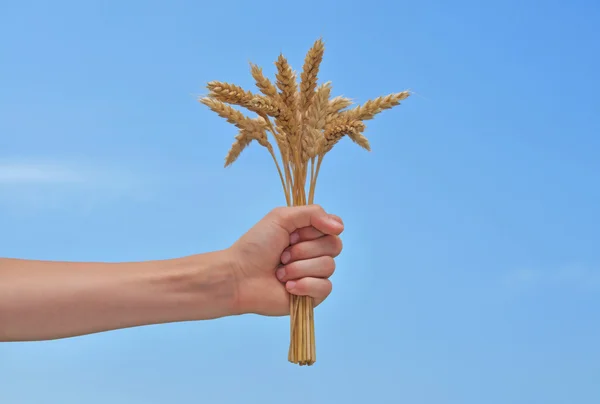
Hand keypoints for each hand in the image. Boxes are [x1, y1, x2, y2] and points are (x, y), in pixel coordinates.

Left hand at [229, 205, 343, 315]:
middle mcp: (314, 254)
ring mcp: (314, 275)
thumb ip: (312, 213)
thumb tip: (340, 226)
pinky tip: (287, 287)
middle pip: (334, 246)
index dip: (316, 230)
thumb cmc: (255, 246)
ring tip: (280, 272)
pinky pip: (325, 287)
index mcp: (308, 234)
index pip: (333, 228)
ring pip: (328, 267)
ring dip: (299, 268)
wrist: (239, 277)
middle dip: (304, 250)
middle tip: (283, 254)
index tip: (293, 234)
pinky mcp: (312, 296)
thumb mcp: (282, 217)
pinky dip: (304, 285)